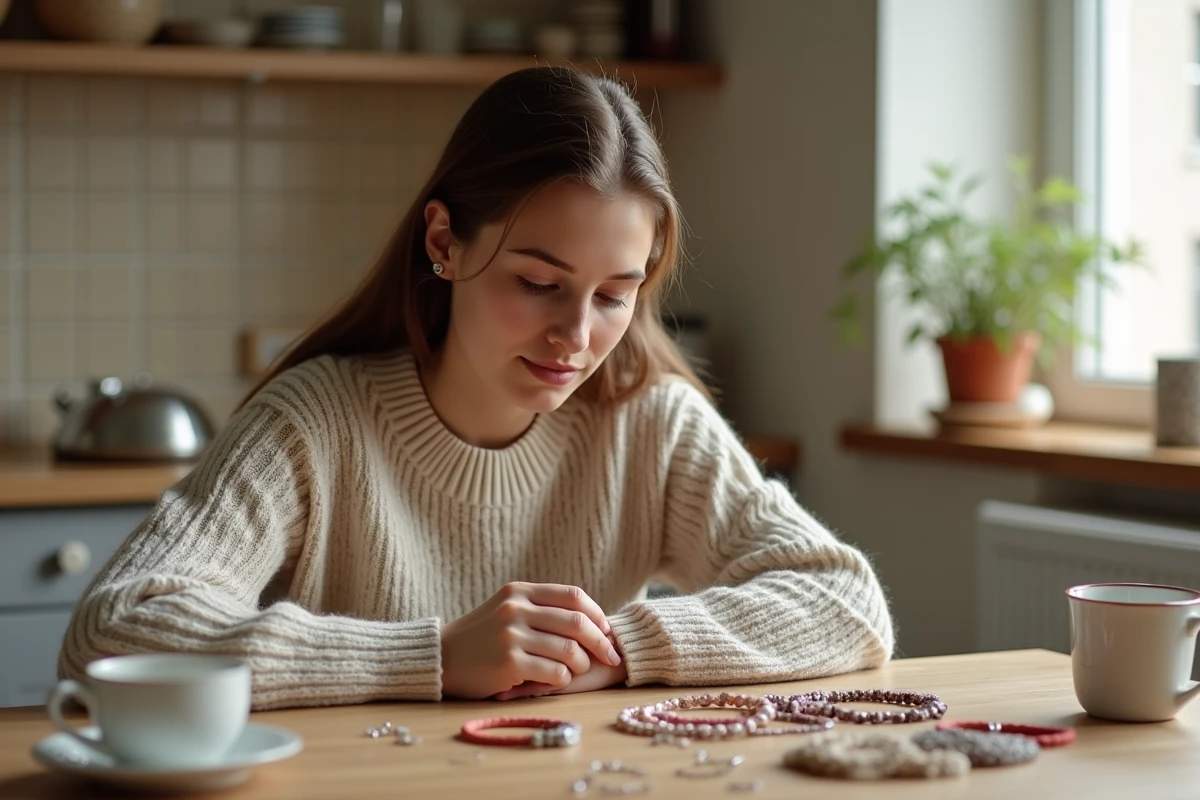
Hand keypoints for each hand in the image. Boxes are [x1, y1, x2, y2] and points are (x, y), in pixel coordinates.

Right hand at [440, 582, 622, 699]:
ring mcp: (511, 635)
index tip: (607, 631)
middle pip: (577, 622)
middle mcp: (516, 609)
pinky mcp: (509, 663)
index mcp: (519, 592)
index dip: (597, 614)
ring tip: (578, 671)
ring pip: (569, 650)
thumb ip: (540, 608)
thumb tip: (591, 620)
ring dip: (581, 664)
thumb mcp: (506, 610)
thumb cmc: (481, 637)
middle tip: (611, 657)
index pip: (573, 596)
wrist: (442, 658)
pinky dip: (563, 679)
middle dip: (601, 642)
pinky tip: (557, 681)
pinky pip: (554, 672)